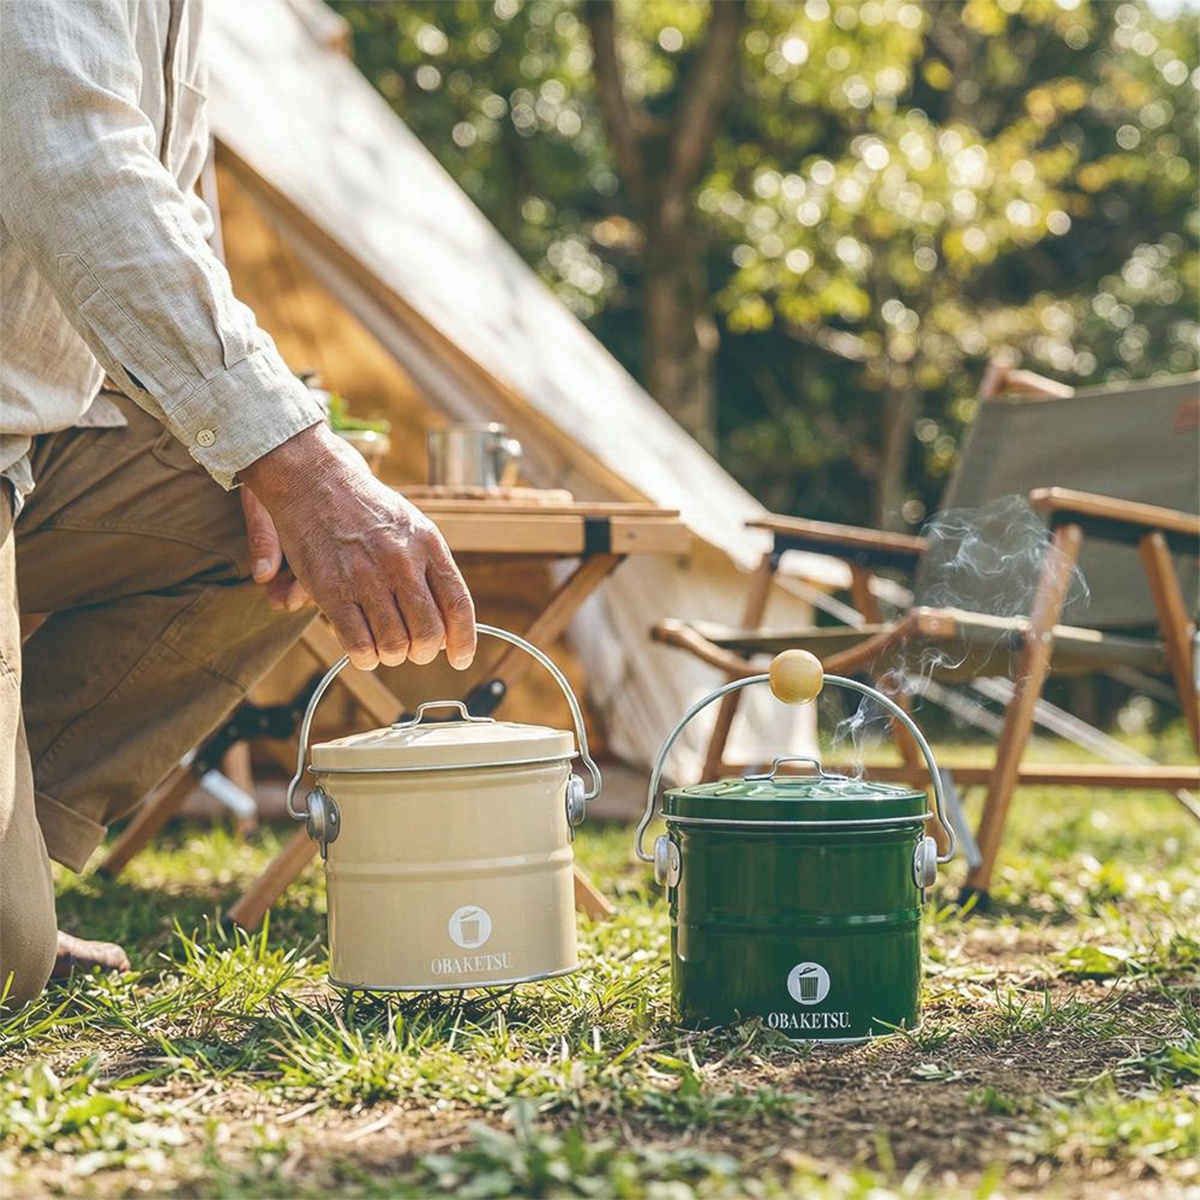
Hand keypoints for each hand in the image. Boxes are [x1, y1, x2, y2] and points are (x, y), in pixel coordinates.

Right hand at [239, 423, 476, 670]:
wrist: (315, 480)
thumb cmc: (367, 508)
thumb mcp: (412, 527)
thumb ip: (431, 571)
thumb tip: (449, 624)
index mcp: (428, 545)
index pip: (458, 605)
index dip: (464, 640)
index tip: (460, 659)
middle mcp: (401, 563)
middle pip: (429, 634)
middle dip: (424, 652)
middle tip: (413, 650)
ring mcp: (366, 578)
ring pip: (395, 646)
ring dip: (393, 656)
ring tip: (386, 647)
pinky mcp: (332, 591)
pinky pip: (358, 645)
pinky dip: (365, 658)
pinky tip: (364, 651)